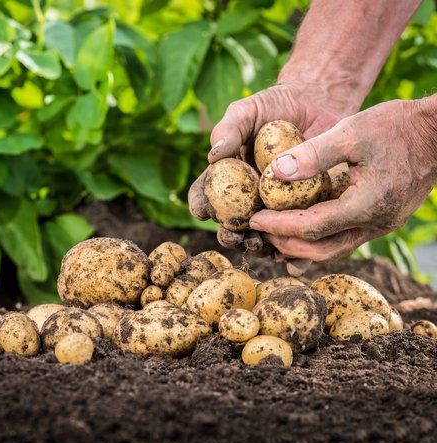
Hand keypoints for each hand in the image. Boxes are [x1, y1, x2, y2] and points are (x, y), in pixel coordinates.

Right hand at [188, 82, 347, 270]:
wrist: (318, 104)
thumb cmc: (275, 106)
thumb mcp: (248, 110)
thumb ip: (229, 129)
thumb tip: (213, 155)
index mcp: (227, 179)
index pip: (205, 196)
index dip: (201, 205)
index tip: (202, 210)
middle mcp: (248, 198)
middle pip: (231, 225)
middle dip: (230, 235)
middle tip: (235, 234)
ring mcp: (276, 208)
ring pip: (262, 238)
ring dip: (259, 247)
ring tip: (263, 246)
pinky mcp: (305, 212)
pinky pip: (298, 238)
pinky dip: (296, 255)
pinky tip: (294, 261)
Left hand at [249, 98, 436, 260]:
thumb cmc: (397, 126)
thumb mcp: (352, 131)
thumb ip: (314, 153)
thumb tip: (275, 173)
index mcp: (366, 205)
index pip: (311, 227)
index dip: (279, 226)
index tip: (253, 220)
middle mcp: (375, 223)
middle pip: (321, 249)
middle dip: (286, 243)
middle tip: (259, 232)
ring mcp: (382, 225)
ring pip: (334, 249)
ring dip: (302, 246)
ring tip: (274, 236)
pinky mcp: (383, 219)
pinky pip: (345, 238)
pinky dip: (320, 238)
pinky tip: (302, 230)